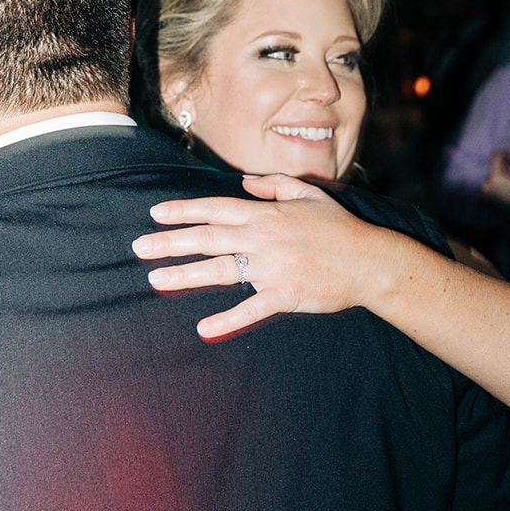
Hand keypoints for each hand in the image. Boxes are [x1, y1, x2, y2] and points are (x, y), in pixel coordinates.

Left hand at [131, 173, 375, 339]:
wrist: (370, 260)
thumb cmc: (340, 226)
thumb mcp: (308, 194)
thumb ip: (274, 185)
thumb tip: (244, 181)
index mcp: (266, 214)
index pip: (215, 209)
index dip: (183, 211)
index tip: (155, 213)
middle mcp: (263, 238)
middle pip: (207, 239)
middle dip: (169, 242)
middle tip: (139, 247)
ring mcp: (272, 268)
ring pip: (221, 271)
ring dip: (186, 275)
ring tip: (156, 279)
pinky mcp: (284, 295)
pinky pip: (250, 308)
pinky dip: (227, 320)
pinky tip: (203, 328)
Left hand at [481, 140, 509, 215]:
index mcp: (495, 177)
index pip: (497, 155)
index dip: (508, 155)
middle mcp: (486, 185)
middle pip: (495, 166)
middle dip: (507, 168)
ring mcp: (484, 195)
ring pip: (493, 176)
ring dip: (503, 177)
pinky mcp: (485, 202)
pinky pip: (491, 187)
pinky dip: (500, 187)